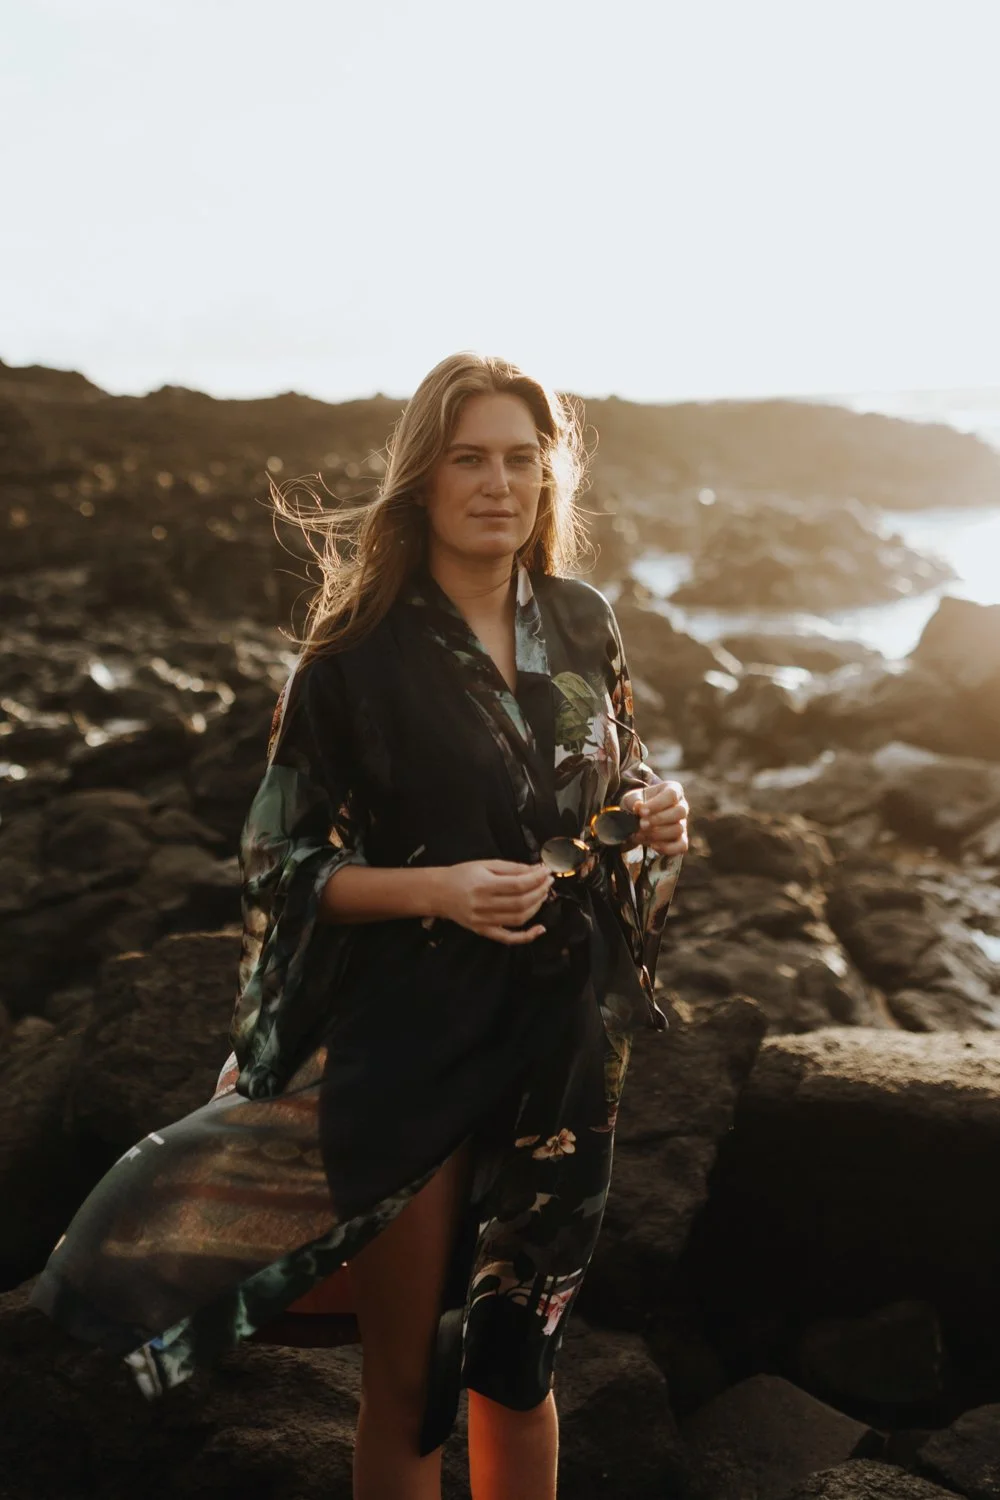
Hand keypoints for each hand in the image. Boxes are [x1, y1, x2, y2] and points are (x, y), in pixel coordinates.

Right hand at [434, 859, 553, 944]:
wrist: (438, 893)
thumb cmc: (462, 875)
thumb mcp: (485, 864)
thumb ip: (512, 868)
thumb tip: (537, 870)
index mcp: (484, 884)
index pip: (518, 884)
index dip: (537, 879)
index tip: (547, 872)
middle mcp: (483, 905)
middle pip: (521, 902)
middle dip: (540, 891)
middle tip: (548, 882)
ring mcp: (484, 921)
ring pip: (519, 918)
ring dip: (537, 906)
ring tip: (543, 894)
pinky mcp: (483, 931)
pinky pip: (508, 938)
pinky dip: (526, 936)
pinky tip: (540, 929)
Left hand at [622, 780, 688, 856]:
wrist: (638, 818)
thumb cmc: (638, 804)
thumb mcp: (632, 798)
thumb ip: (634, 800)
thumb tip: (638, 806)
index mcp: (673, 789)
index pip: (672, 795)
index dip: (657, 804)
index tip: (641, 811)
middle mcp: (682, 806)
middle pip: (680, 812)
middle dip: (658, 820)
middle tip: (641, 824)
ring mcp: (683, 824)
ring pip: (678, 829)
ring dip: (657, 834)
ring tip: (640, 834)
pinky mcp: (682, 840)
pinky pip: (682, 846)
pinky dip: (667, 847)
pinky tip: (652, 845)